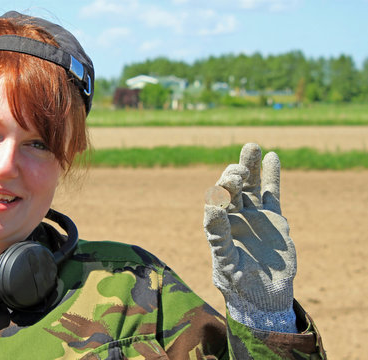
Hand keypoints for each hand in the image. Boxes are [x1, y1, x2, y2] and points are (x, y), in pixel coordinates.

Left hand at [203, 143, 296, 331]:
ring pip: (249, 186)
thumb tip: (212, 207)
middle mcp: (233, 218)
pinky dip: (271, 176)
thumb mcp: (226, 262)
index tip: (222, 192)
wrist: (264, 296)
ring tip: (251, 147)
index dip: (218, 195)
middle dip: (233, 177)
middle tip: (238, 172)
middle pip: (231, 189)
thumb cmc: (238, 283)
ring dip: (250, 167)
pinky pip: (270, 192)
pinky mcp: (272, 218)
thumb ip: (218, 236)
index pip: (215, 203)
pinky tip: (271, 156)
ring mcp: (253, 216)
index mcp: (217, 227)